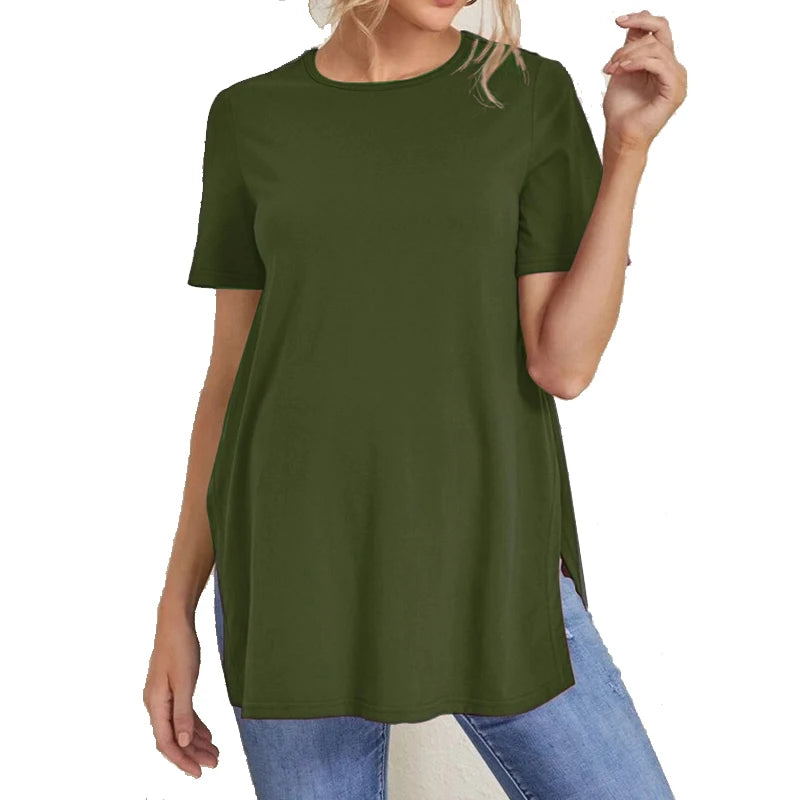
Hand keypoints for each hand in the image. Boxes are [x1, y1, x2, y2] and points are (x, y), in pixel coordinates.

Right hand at [143, 610, 218, 777]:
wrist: (175, 622)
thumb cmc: (180, 647)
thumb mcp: (185, 681)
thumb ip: (183, 713)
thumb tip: (182, 741)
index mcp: (155, 704)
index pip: (166, 742)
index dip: (182, 760)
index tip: (199, 772)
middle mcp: (156, 704)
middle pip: (173, 738)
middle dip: (193, 753)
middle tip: (215, 763)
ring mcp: (163, 696)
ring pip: (178, 727)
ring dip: (195, 741)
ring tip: (215, 752)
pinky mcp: (172, 689)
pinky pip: (182, 714)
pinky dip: (194, 725)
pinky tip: (207, 734)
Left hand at [601, 10, 686, 153]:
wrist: (620, 136)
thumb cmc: (620, 111)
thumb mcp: (622, 71)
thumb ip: (629, 49)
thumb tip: (632, 25)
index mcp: (662, 63)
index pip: (658, 30)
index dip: (641, 20)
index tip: (619, 21)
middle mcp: (673, 68)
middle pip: (662, 30)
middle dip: (635, 32)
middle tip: (613, 52)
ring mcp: (677, 78)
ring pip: (656, 48)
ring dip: (628, 55)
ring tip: (613, 69)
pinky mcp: (674, 89)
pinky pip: (659, 64)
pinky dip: (638, 63)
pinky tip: (623, 70)